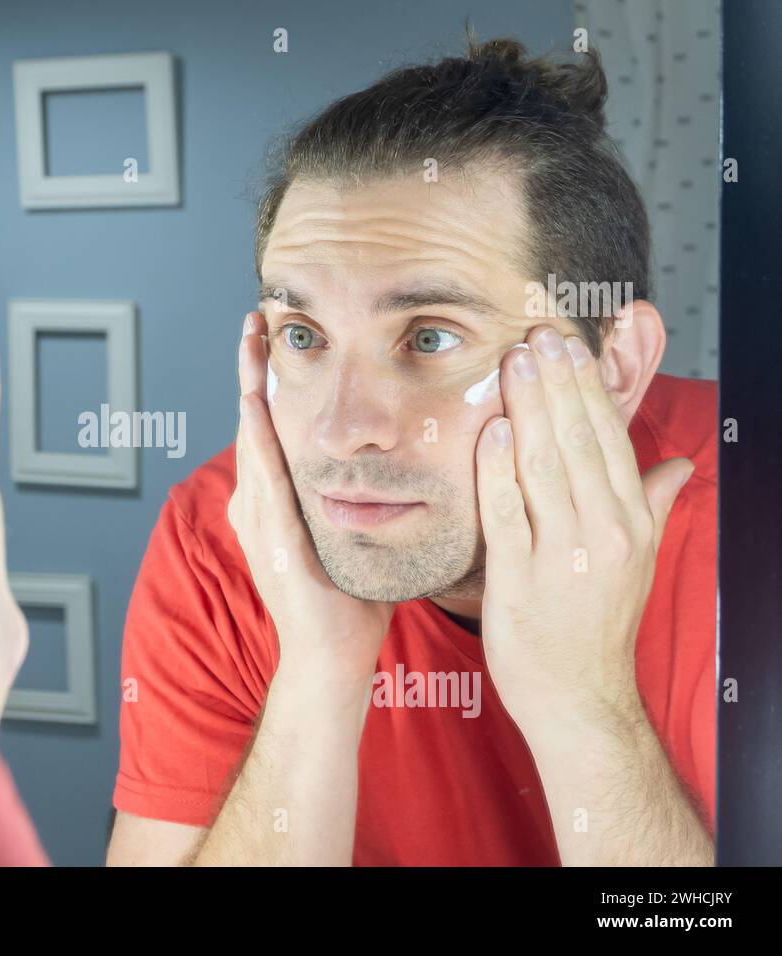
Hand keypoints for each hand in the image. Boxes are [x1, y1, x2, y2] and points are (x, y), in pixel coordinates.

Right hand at [228, 311, 393, 679]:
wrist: (332, 656)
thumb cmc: (350, 600)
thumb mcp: (352, 534)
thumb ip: (358, 498)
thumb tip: (394, 463)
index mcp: (276, 499)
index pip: (271, 426)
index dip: (270, 380)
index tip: (279, 337)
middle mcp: (257, 500)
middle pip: (252, 418)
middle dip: (252, 366)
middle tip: (256, 316)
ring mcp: (256, 514)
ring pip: (250, 433)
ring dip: (248, 383)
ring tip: (251, 338)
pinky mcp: (266, 531)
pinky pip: (261, 470)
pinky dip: (257, 432)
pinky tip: (258, 398)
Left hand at [474, 326, 692, 728]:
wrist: (578, 696)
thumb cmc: (597, 624)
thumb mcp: (637, 561)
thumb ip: (652, 505)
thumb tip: (678, 466)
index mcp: (631, 521)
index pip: (608, 438)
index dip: (586, 388)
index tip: (567, 345)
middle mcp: (603, 532)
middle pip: (577, 441)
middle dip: (555, 382)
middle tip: (535, 333)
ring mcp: (561, 554)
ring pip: (543, 465)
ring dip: (527, 409)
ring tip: (513, 362)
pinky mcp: (519, 577)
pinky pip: (507, 511)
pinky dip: (497, 468)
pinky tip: (489, 430)